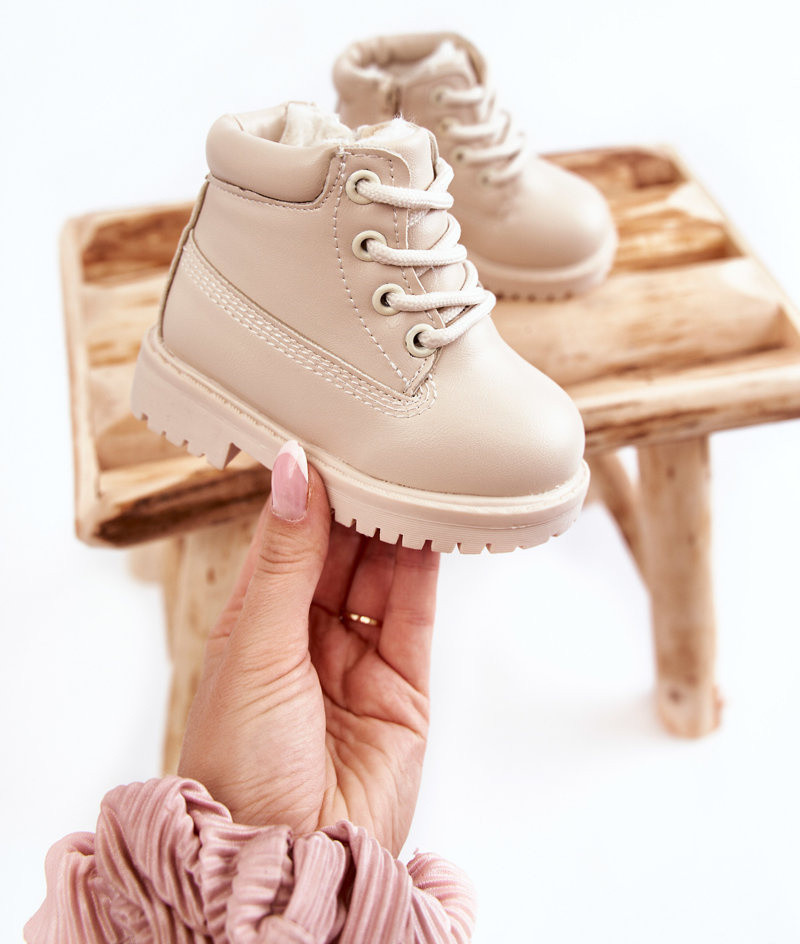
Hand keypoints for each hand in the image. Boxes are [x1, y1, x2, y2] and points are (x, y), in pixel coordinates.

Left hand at [178, 441, 439, 855]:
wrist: (291, 861)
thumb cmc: (241, 768)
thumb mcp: (255, 647)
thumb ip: (285, 556)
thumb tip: (290, 472)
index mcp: (254, 626)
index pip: (286, 539)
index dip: (306, 491)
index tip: (326, 438)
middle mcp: (305, 638)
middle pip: (339, 549)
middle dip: (356, 500)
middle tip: (378, 444)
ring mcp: (356, 659)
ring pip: (382, 572)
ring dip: (395, 523)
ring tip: (410, 469)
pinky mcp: (404, 685)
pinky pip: (416, 610)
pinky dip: (427, 563)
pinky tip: (432, 519)